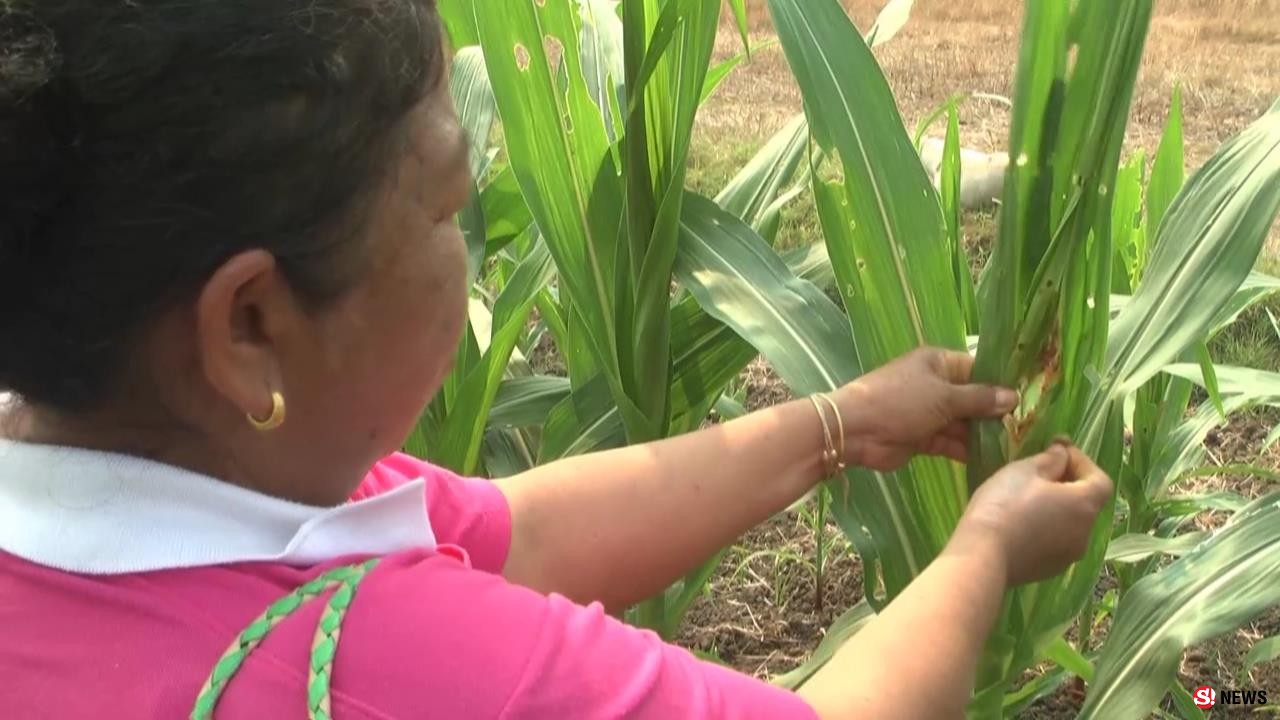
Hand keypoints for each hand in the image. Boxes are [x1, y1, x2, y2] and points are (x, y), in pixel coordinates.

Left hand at [833, 347, 1018, 470]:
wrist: (856, 431)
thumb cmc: (900, 401)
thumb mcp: (944, 396)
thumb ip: (979, 398)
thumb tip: (1013, 397)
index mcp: (938, 363)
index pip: (977, 369)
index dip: (1000, 384)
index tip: (1028, 399)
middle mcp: (935, 385)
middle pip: (972, 398)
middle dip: (994, 414)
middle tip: (1027, 429)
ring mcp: (928, 412)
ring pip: (963, 423)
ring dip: (983, 435)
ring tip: (1016, 448)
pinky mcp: (922, 438)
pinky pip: (951, 442)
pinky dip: (967, 450)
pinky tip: (992, 460)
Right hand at [953, 443, 1113, 585]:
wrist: (982, 556)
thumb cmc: (1005, 505)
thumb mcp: (1024, 470)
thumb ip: (1051, 459)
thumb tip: (1062, 454)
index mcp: (1084, 504)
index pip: (1099, 479)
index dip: (1082, 462)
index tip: (1058, 452)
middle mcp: (1085, 532)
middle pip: (1085, 503)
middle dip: (1067, 486)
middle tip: (1038, 475)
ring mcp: (1068, 556)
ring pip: (1069, 524)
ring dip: (1055, 510)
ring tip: (1025, 502)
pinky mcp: (1050, 570)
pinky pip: (1054, 543)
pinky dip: (1044, 530)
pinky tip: (1018, 526)